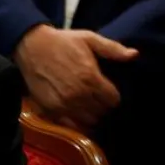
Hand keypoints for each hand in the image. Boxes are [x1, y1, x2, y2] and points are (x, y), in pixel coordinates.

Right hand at [13, 25, 137, 128]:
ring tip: (86, 105)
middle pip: (102, 112)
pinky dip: (75, 122)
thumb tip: (135, 55)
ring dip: (90, 114)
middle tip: (97, 98)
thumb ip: (112, 49)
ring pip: (88, 120)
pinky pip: (70, 125)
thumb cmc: (61, 41)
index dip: (113, 96)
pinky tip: (74, 112)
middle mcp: (78, 94)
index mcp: (90, 78)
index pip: (113, 100)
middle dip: (102, 106)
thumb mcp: (88, 38)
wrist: (30, 45)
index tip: (108, 91)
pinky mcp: (50, 109)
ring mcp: (63, 104)